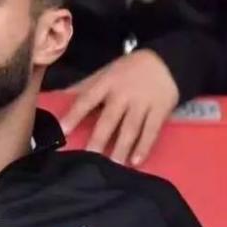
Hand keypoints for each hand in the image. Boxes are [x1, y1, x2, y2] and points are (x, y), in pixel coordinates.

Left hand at [60, 49, 178, 165]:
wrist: (166, 61)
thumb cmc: (128, 70)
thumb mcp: (105, 72)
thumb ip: (86, 87)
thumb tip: (59, 98)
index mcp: (107, 83)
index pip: (87, 100)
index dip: (74, 115)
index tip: (63, 131)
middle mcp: (124, 94)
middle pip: (109, 119)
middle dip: (98, 139)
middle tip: (89, 157)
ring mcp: (143, 103)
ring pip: (130, 128)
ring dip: (121, 148)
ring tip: (113, 165)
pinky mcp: (160, 111)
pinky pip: (151, 131)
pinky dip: (144, 147)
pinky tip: (136, 161)